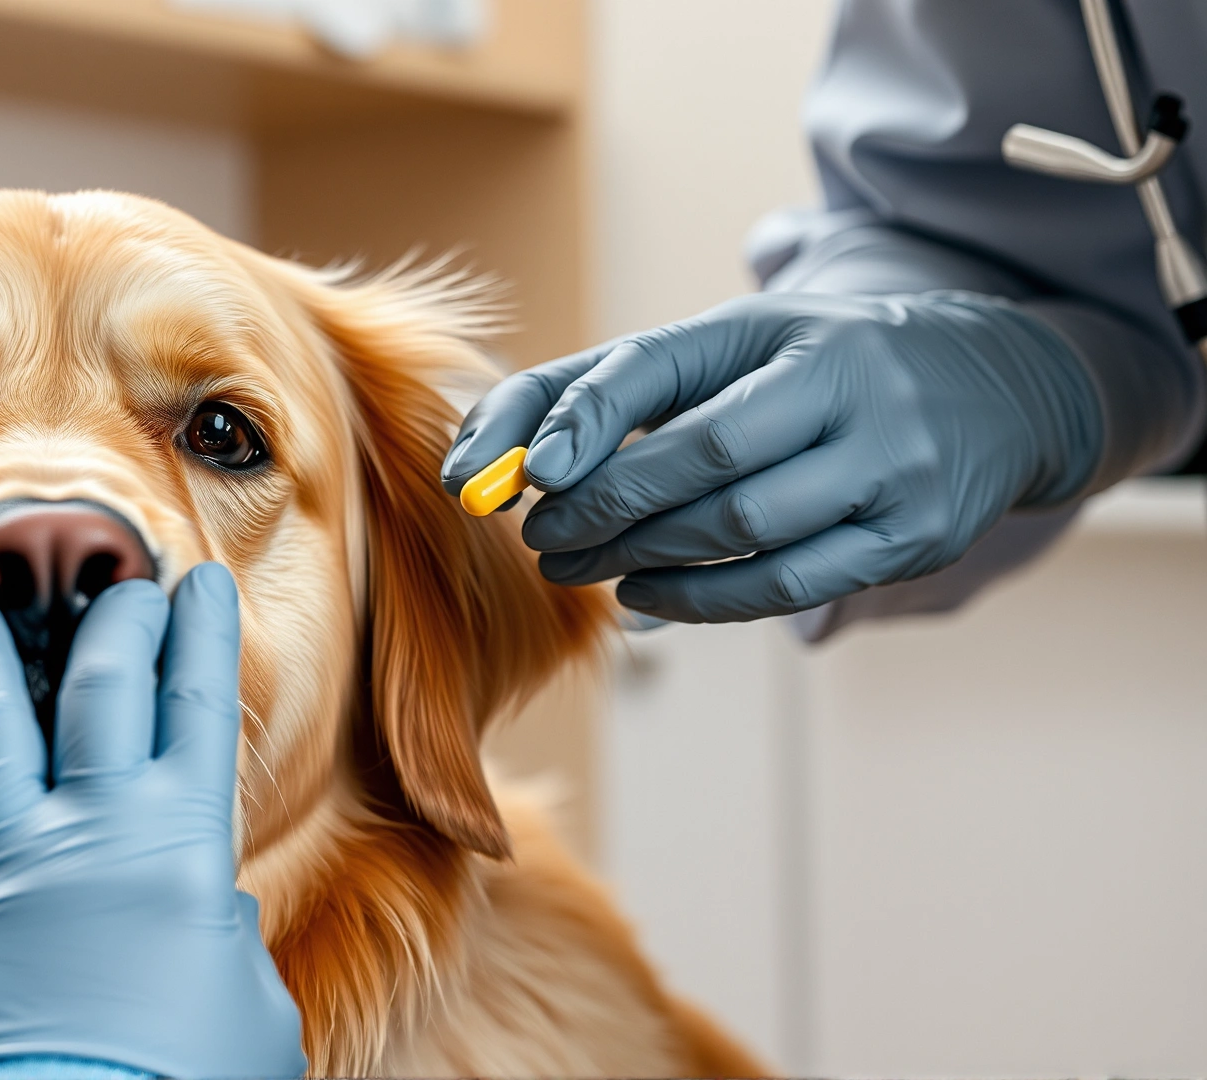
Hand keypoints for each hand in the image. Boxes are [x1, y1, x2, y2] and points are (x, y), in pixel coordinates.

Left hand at [0, 564, 306, 1079]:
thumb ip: (226, 938)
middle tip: (115, 585)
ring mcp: (6, 861)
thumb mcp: (249, 1006)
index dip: (202, 632)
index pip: (197, 704)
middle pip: (101, 685)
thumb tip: (210, 915)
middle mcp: (92, 829)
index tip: (198, 580)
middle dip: (113, 617)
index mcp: (182, 843)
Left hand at [441, 292, 1099, 621]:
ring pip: (741, 526)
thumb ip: (629, 390)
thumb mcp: (738, 348)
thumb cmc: (825, 367)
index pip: (658, 364)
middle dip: (603, 506)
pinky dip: (704, 599)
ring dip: (643, 557)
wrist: (1000, 386)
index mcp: (779, 324)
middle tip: (543, 537)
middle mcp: (844, 381)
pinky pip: (791, 582)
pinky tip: (647, 599)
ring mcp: (890, 461)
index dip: (584, 417)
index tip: (527, 473)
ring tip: (578, 569)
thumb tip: (519, 463)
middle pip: (700, 456)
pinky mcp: (916, 535)